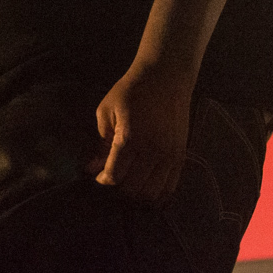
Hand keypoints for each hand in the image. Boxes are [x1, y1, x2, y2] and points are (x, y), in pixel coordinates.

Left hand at [89, 63, 192, 205]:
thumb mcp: (107, 111)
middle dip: (117, 190)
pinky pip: (170, 187)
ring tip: (127, 185)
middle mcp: (153, 152)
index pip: (114, 176)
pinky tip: (146, 188)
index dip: (102, 181)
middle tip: (111, 180)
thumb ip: (100, 143)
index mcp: (131, 139)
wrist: (166, 78)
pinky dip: (157, 194)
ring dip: (137, 195)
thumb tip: (91, 168)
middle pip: (133, 189)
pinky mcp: (181, 156)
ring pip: (152, 193)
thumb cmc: (132, 91)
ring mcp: (170, 156)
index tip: (96, 176)